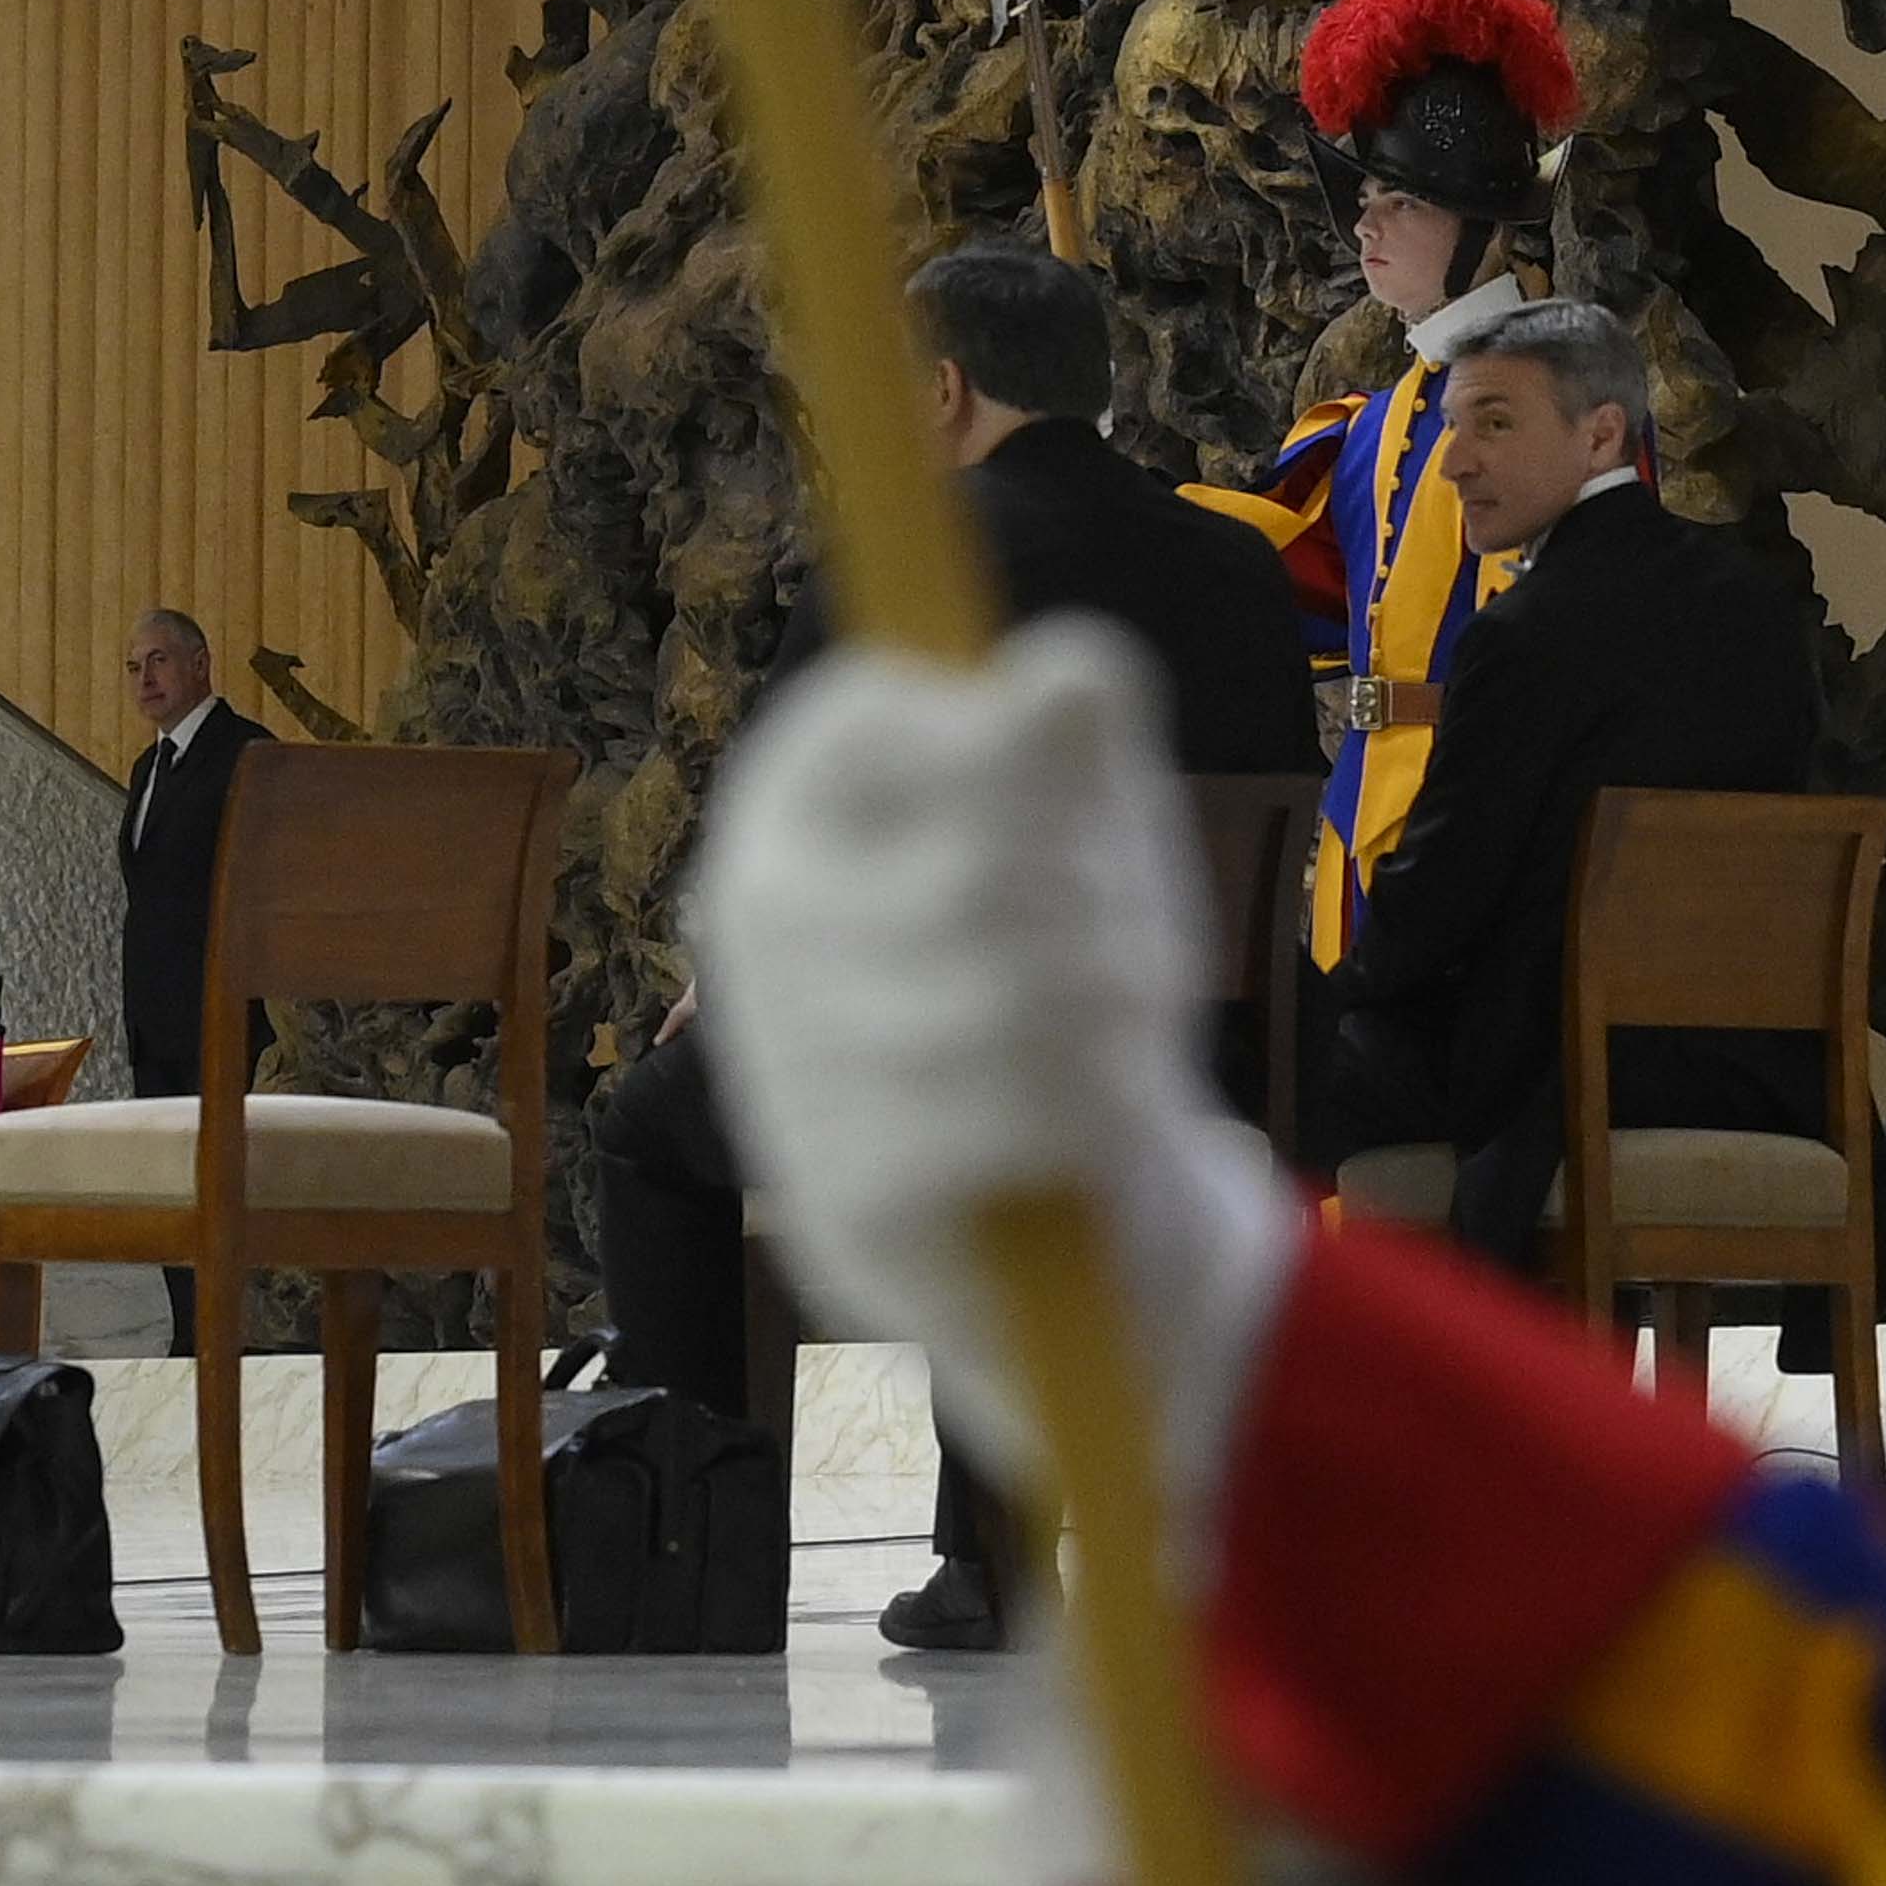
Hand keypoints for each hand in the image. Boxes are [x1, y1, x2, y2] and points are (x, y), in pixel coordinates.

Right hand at [687, 620, 1303, 1526]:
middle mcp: (761, 906)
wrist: (1016, 1216)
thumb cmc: (1052, 971)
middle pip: (987, 861)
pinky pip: (1020, 1121)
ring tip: (1114, 1035)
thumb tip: (1070, 669)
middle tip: (1125, 947)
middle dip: (1102, 905)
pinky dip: (1089, 1120)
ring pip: (1017, 997)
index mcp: (794, 790)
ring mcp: (791, 1046)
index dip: (1019, 751)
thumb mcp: (1086, 823)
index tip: (1064, 805)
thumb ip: (1078, 738)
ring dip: (1115, 1016)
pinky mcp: (843, 1180)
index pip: (886, 708)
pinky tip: (1084, 1125)